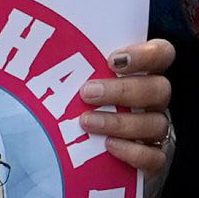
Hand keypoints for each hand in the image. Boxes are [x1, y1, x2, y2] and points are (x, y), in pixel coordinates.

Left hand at [72, 38, 178, 177]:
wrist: (87, 159)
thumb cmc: (79, 107)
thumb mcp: (76, 81)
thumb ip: (71, 62)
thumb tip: (36, 35)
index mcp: (144, 75)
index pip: (162, 54)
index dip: (145, 55)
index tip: (112, 60)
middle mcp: (155, 102)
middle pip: (159, 89)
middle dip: (122, 90)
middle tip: (87, 93)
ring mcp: (157, 132)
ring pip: (157, 123)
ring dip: (120, 122)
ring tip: (87, 122)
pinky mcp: (156, 161)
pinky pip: (155, 158)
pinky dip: (133, 152)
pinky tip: (108, 147)